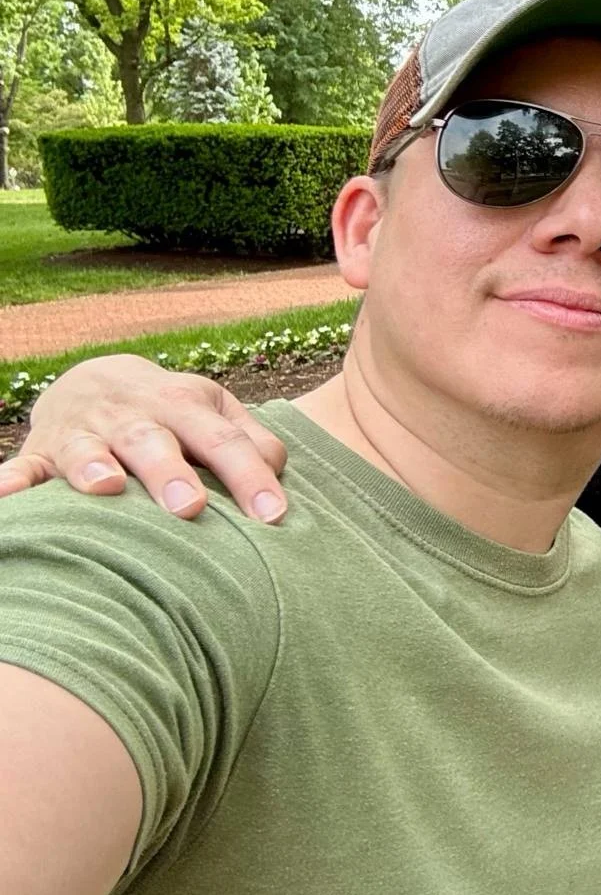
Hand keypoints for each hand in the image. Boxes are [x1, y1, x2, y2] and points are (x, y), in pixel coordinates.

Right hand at [0, 355, 288, 522]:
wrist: (99, 378)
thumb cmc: (174, 411)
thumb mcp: (215, 413)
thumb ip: (252, 441)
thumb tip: (278, 471)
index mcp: (183, 404)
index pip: (223, 441)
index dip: (250, 477)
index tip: (274, 516)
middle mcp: (132, 415)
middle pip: (153, 442)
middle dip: (170, 472)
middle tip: (190, 508)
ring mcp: (83, 432)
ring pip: (87, 450)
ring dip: (93, 468)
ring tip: (107, 487)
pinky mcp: (41, 452)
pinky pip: (23, 469)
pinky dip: (10, 483)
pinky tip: (4, 497)